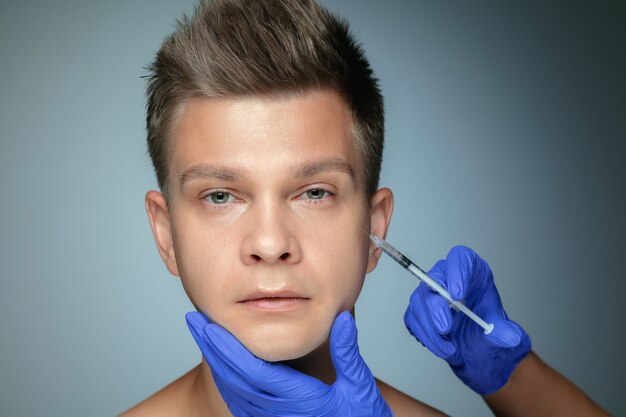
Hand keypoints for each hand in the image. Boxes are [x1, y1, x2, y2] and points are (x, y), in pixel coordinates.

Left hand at [186, 311, 392, 416]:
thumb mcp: (361, 386)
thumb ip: (348, 353)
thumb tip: (341, 318)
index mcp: (299, 400)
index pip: (252, 370)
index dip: (228, 346)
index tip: (210, 324)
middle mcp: (279, 413)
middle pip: (234, 379)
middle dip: (213, 348)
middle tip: (194, 321)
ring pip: (233, 392)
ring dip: (216, 362)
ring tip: (205, 336)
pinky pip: (240, 403)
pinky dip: (226, 380)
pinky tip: (222, 364)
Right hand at [404, 245, 530, 394]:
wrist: (476, 349)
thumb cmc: (486, 330)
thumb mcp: (501, 332)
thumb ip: (504, 333)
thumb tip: (510, 337)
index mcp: (473, 273)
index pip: (461, 259)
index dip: (457, 272)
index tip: (458, 295)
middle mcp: (449, 278)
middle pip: (434, 278)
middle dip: (436, 305)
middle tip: (445, 327)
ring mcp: (431, 293)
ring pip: (420, 301)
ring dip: (431, 327)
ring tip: (450, 347)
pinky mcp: (419, 309)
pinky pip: (414, 318)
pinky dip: (426, 336)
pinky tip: (442, 346)